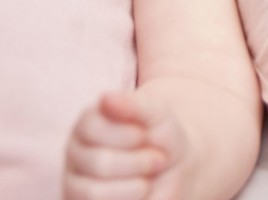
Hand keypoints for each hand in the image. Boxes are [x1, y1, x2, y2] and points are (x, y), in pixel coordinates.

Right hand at [64, 92, 187, 199]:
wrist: (174, 168)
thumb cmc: (161, 137)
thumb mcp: (158, 115)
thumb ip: (136, 105)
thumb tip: (105, 98)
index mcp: (88, 121)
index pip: (94, 129)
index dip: (132, 135)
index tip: (149, 135)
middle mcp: (74, 152)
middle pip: (100, 163)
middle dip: (139, 162)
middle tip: (158, 159)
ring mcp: (73, 182)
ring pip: (95, 193)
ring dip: (136, 185)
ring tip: (148, 177)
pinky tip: (140, 191)